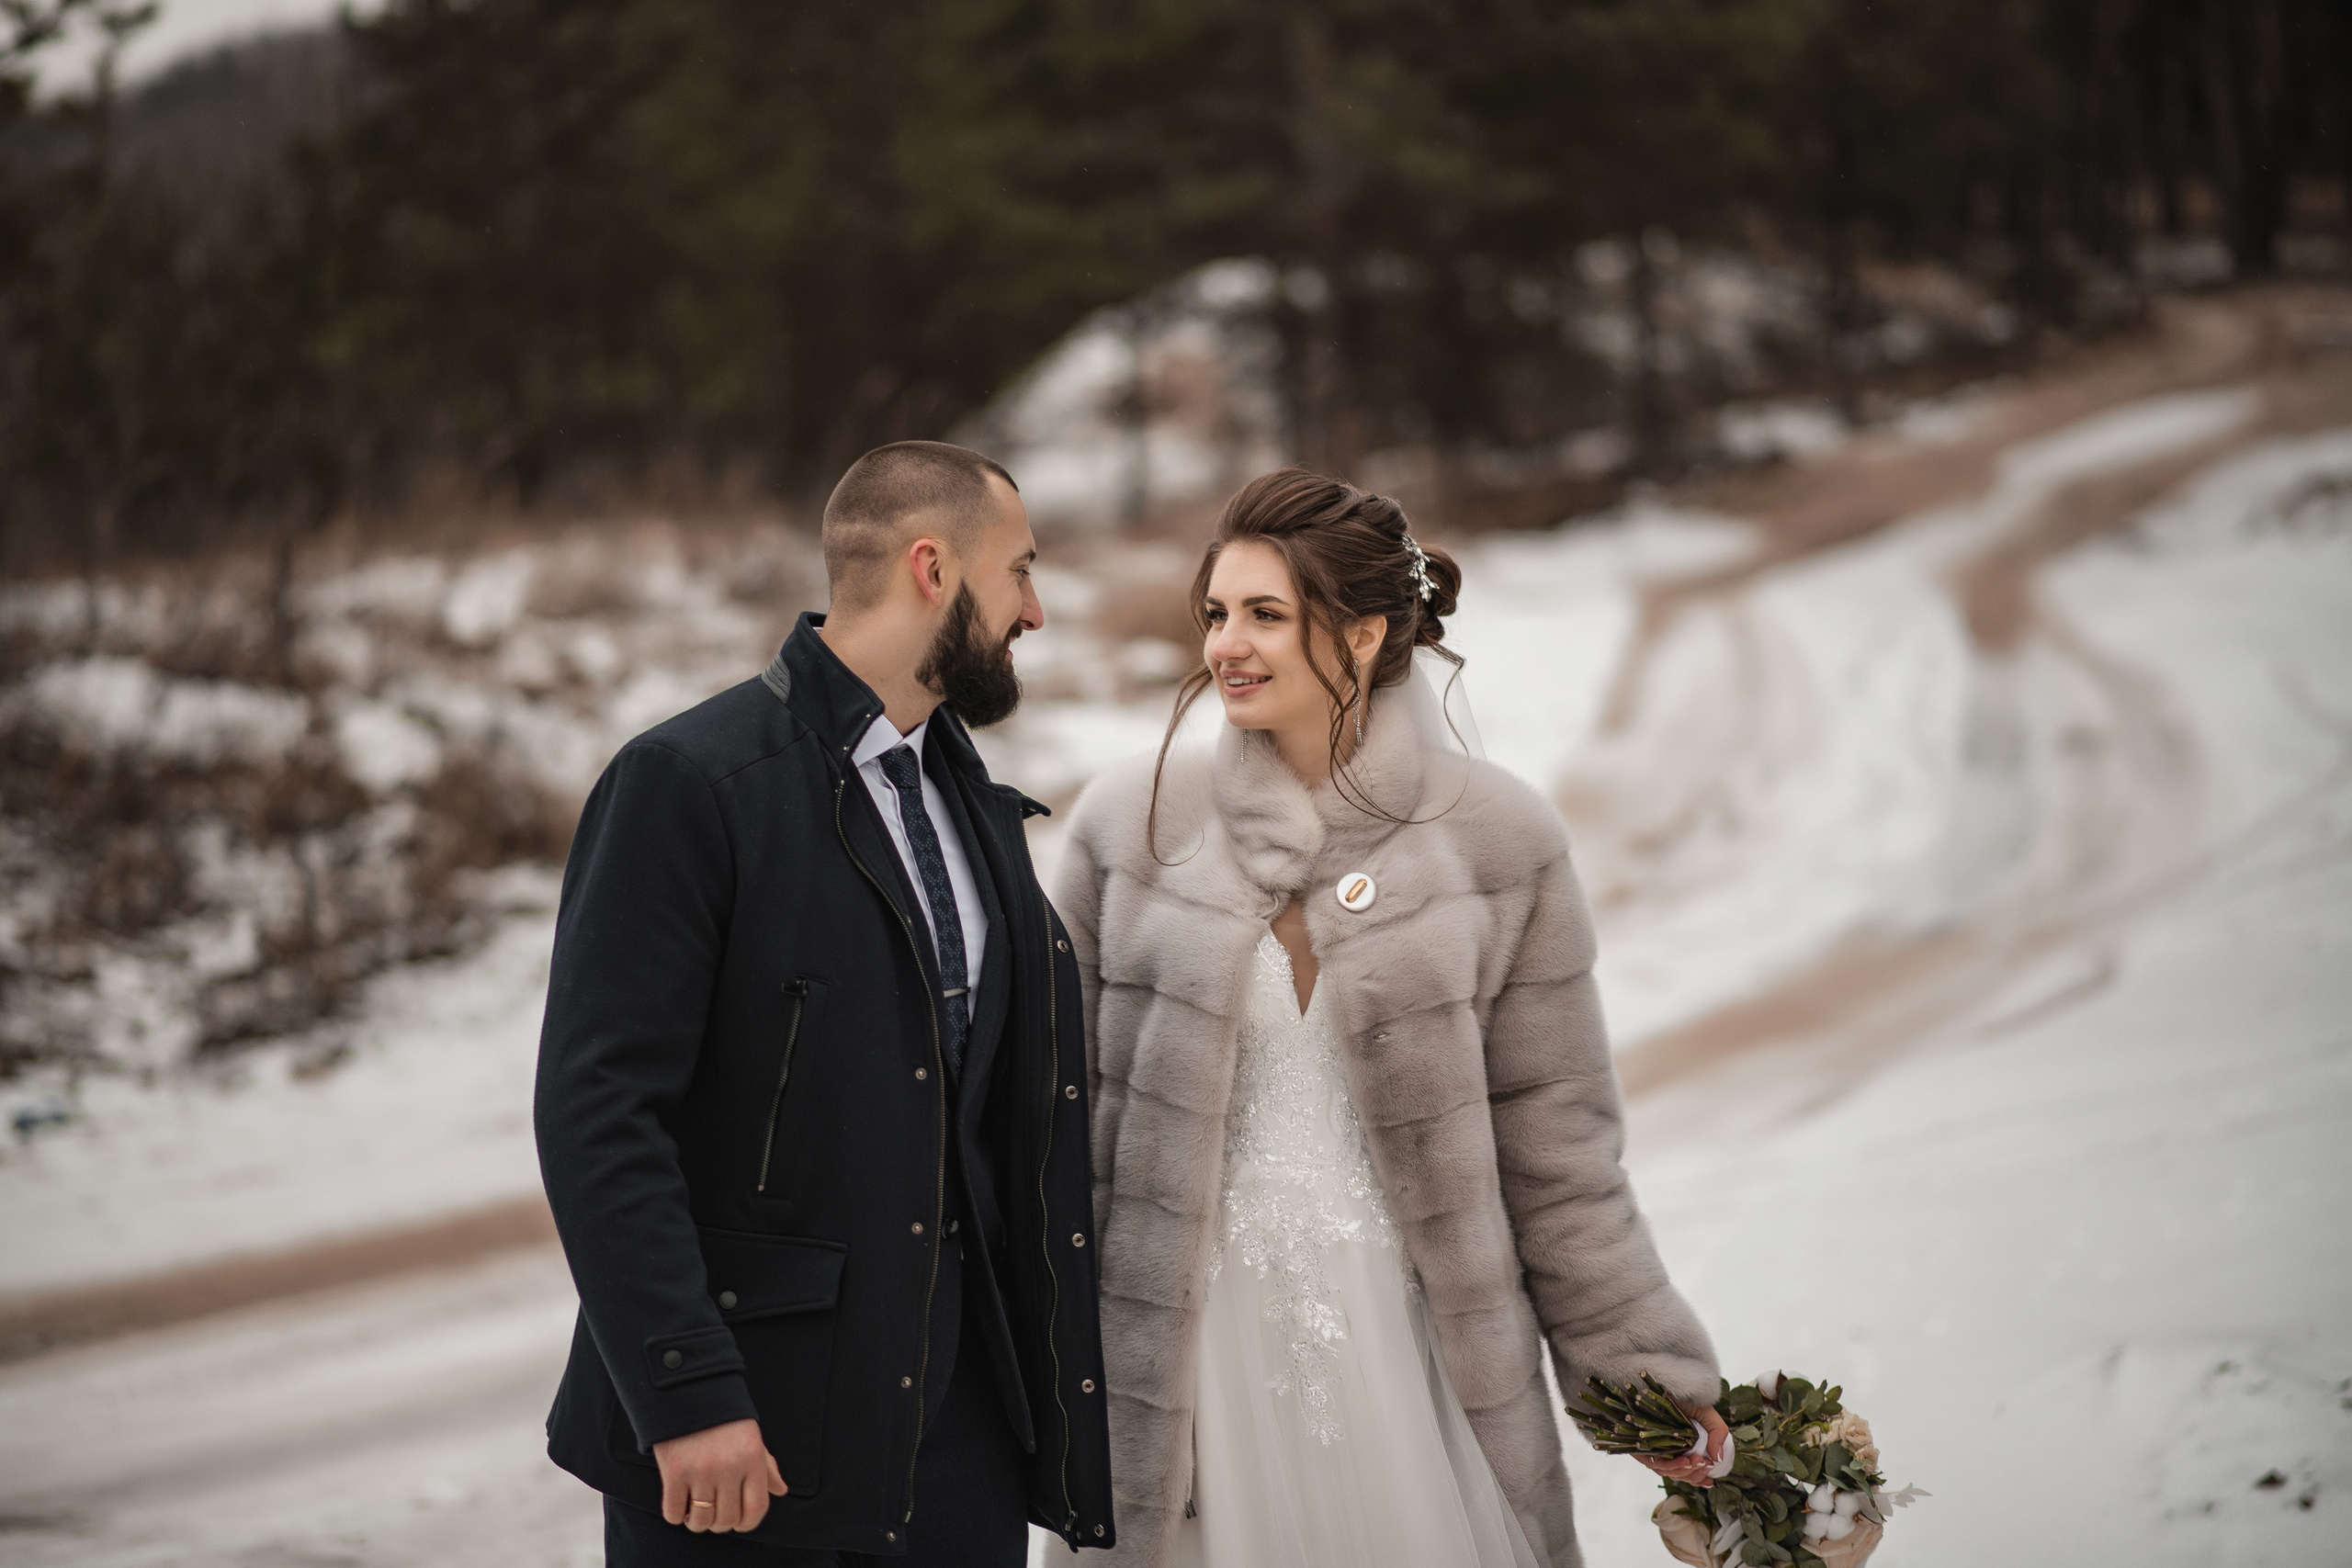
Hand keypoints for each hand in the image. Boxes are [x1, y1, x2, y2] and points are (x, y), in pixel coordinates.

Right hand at [653, 1418, 786, 1531]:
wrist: (686, 1391)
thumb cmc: (722, 1417)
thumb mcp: (751, 1436)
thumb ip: (766, 1466)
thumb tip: (781, 1491)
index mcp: (752, 1458)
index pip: (756, 1508)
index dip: (747, 1523)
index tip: (738, 1522)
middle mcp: (728, 1467)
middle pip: (726, 1519)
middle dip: (720, 1523)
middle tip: (713, 1512)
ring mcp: (700, 1470)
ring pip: (700, 1521)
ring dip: (697, 1522)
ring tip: (695, 1509)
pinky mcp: (673, 1471)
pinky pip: (674, 1512)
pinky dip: (676, 1515)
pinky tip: (679, 1504)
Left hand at [1636, 1402, 1729, 1488]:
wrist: (1665, 1381)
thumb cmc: (1686, 1397)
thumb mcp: (1708, 1415)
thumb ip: (1717, 1433)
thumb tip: (1719, 1458)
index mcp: (1681, 1448)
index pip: (1689, 1471)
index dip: (1699, 1479)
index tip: (1710, 1480)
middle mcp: (1667, 1451)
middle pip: (1681, 1475)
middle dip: (1695, 1474)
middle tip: (1706, 1464)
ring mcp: (1654, 1450)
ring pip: (1670, 1473)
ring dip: (1687, 1471)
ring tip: (1699, 1461)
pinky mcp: (1642, 1448)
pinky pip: (1657, 1464)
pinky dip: (1673, 1465)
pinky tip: (1686, 1461)